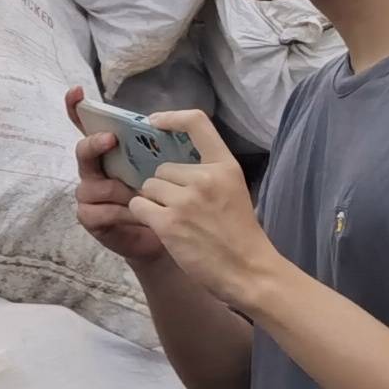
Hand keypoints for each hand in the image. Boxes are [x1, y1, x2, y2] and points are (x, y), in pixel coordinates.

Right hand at [69, 87, 168, 262]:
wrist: (164, 238)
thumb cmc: (163, 198)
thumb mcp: (164, 168)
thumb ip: (158, 146)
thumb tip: (161, 122)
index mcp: (110, 152)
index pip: (87, 125)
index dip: (76, 107)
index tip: (76, 91)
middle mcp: (94, 169)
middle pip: (83, 150)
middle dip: (95, 143)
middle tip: (111, 139)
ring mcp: (89, 193)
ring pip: (94, 185)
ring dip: (119, 190)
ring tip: (142, 198)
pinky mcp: (89, 217)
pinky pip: (99, 211)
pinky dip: (121, 213)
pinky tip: (138, 217)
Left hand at [130, 112, 279, 313]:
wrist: (249, 270)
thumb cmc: (240, 234)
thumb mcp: (233, 190)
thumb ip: (208, 173)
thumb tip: (174, 163)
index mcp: (225, 166)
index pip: (197, 122)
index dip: (172, 117)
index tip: (154, 122)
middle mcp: (205, 177)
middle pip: (162, 168)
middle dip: (164, 186)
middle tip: (181, 208)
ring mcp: (186, 199)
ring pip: (148, 187)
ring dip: (153, 201)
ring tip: (175, 220)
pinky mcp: (169, 222)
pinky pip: (138, 206)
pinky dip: (144, 216)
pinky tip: (163, 228)